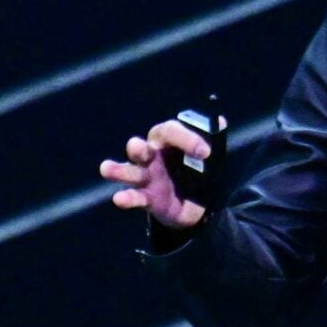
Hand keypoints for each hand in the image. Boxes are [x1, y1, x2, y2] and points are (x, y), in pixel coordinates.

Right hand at [99, 117, 219, 228]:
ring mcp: (145, 176)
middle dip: (137, 148)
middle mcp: (151, 155)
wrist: (198, 205)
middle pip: (139, 147)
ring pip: (128, 170)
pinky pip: (133, 196)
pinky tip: (120, 199)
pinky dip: (126, 198)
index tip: (205, 153)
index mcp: (167, 141)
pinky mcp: (145, 198)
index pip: (170, 131)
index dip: (186, 138)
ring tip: (107, 169)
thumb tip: (219, 121)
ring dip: (118, 169)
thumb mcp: (211, 158)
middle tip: (142, 150)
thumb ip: (212, 140)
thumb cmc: (198, 172)